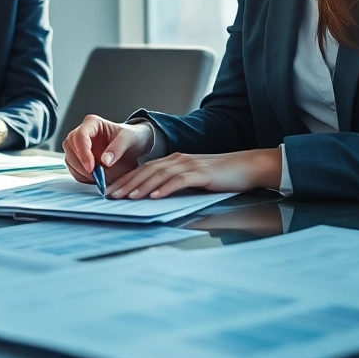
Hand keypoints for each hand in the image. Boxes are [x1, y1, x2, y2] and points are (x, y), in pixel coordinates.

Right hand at [62, 115, 153, 185]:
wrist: (135, 147)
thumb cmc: (132, 137)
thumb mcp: (130, 139)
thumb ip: (118, 148)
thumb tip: (105, 161)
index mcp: (92, 124)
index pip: (80, 136)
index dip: (83, 152)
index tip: (91, 167)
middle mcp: (82, 134)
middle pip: (70, 148)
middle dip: (81, 165)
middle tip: (97, 176)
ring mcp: (79, 148)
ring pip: (70, 160)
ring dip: (82, 173)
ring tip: (101, 178)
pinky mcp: (80, 160)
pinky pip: (75, 171)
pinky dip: (83, 178)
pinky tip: (97, 179)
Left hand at [105, 149, 281, 199]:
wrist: (246, 166)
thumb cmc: (220, 176)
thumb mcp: (193, 179)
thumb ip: (175, 184)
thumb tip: (155, 198)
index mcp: (174, 160)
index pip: (145, 169)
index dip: (127, 180)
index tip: (112, 191)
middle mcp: (179, 159)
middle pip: (147, 171)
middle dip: (128, 184)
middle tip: (112, 196)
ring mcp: (190, 165)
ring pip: (160, 174)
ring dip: (142, 186)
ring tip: (129, 197)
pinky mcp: (202, 173)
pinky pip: (180, 180)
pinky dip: (166, 188)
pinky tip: (156, 196)